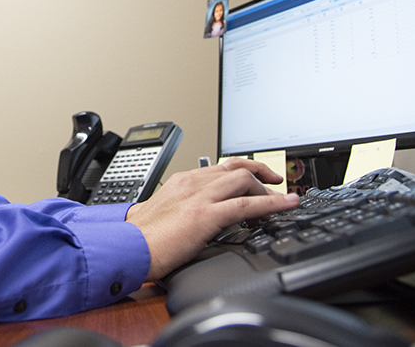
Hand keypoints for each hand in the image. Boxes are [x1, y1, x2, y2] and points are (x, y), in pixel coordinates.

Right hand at [124, 157, 299, 279]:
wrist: (128, 247)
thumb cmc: (137, 237)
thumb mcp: (157, 214)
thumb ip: (171, 210)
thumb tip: (174, 219)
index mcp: (181, 182)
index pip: (219, 167)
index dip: (243, 171)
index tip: (255, 179)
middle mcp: (192, 183)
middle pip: (236, 168)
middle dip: (261, 175)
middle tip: (276, 186)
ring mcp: (200, 197)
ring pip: (244, 180)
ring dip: (268, 189)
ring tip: (282, 200)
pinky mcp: (206, 215)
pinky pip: (247, 204)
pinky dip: (272, 203)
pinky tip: (286, 205)